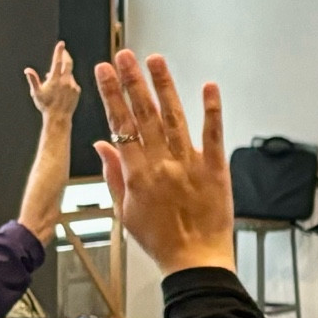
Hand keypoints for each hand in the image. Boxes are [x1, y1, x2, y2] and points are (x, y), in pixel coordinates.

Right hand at [25, 42, 80, 119]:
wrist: (59, 117)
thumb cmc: (45, 105)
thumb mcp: (36, 93)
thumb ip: (33, 80)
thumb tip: (27, 70)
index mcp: (55, 80)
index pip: (58, 62)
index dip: (59, 52)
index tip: (61, 43)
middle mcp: (66, 81)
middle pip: (68, 63)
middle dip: (65, 55)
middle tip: (63, 50)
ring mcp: (73, 86)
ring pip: (68, 74)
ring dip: (63, 73)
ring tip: (54, 81)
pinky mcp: (77, 90)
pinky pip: (72, 82)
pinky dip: (66, 81)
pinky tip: (61, 89)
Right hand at [91, 50, 235, 276]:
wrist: (195, 261)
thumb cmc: (160, 240)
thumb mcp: (125, 209)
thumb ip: (113, 173)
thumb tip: (102, 144)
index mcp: (137, 174)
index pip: (121, 125)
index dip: (112, 95)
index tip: (103, 71)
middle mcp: (161, 165)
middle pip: (144, 116)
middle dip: (132, 82)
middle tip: (124, 56)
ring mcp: (189, 166)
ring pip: (174, 119)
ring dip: (164, 87)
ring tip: (155, 61)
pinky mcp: (215, 171)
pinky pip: (213, 136)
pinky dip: (211, 111)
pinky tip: (208, 88)